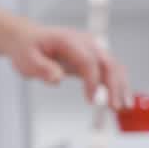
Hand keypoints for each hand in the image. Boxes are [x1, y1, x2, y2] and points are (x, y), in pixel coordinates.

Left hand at [8, 24, 129, 109]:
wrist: (28, 40)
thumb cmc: (27, 48)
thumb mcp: (27, 60)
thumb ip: (42, 69)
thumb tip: (57, 79)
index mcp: (69, 40)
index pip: (88, 60)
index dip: (92, 80)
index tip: (91, 100)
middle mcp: (85, 43)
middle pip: (108, 63)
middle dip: (114, 85)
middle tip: (114, 107)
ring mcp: (91, 50)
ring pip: (114, 67)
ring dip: (120, 87)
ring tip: (121, 107)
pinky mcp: (92, 59)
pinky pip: (109, 72)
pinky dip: (116, 86)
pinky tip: (117, 100)